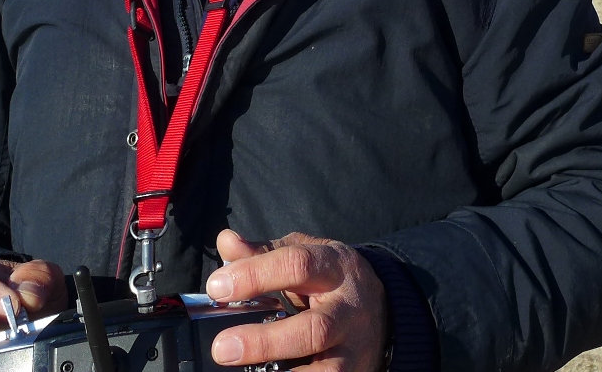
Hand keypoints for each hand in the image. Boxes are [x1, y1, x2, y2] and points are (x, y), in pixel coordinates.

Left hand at [206, 230, 387, 371]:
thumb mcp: (306, 254)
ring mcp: (354, 348)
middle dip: (266, 342)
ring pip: (324, 370)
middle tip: (222, 348)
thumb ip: (264, 253)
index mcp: (334, 268)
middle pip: (313, 329)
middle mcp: (348, 310)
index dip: (256, 275)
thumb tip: (226, 242)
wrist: (384, 307)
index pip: (298, 265)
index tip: (217, 286)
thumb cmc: (331, 280)